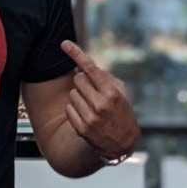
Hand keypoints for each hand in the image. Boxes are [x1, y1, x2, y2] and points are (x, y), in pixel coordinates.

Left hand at [60, 40, 139, 159]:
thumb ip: (105, 78)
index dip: (76, 54)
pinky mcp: (80, 128)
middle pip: (78, 79)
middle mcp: (100, 104)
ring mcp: (89, 117)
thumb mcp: (121, 93)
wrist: (122, 143)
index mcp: (111, 93)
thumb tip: (86, 66)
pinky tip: (86, 114)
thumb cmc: (122, 113)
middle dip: (83, 82)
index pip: (90, 68)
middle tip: (92, 91)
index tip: (64, 44)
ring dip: (79, 96)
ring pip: (72, 93)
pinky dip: (75, 108)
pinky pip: (68, 108)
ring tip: (91, 105)